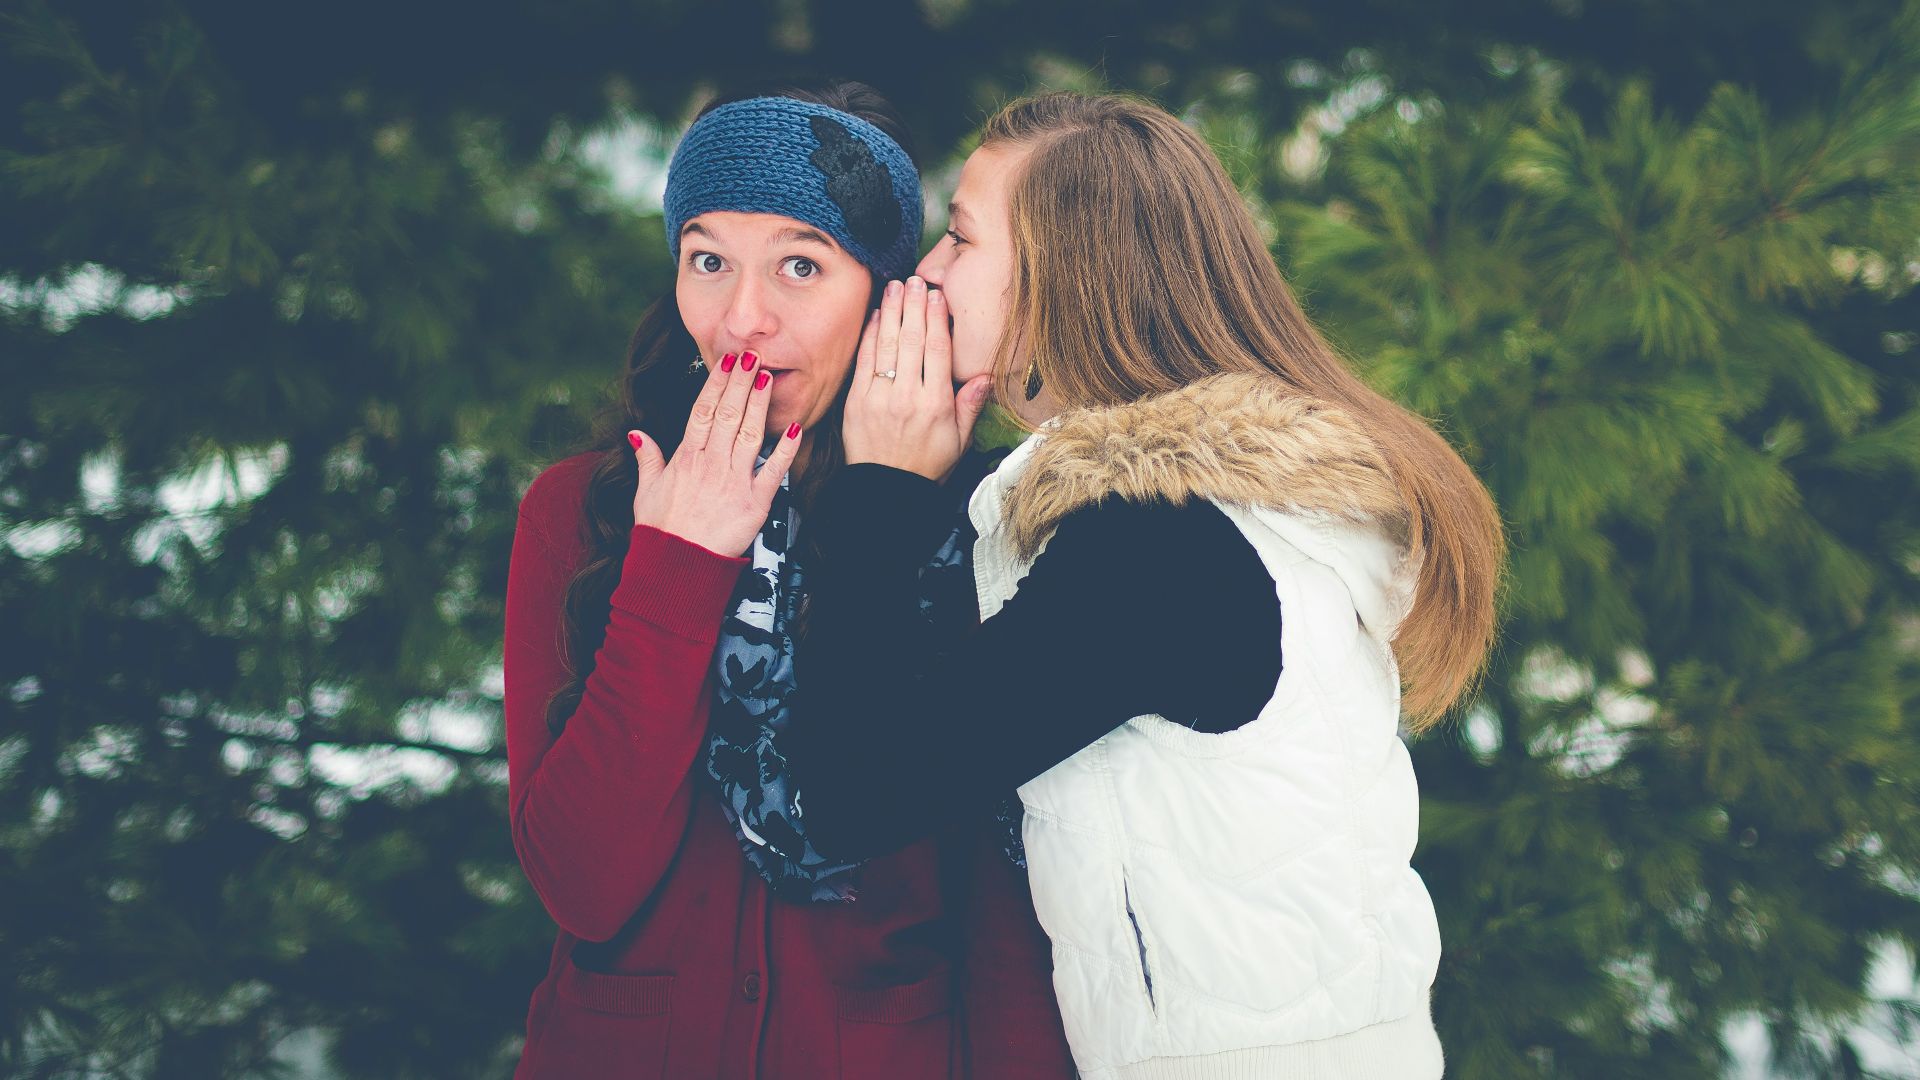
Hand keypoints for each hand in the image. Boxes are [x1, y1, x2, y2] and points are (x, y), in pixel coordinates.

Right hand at [628, 351, 803, 557]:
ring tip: (768, 377)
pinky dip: (785, 450)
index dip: (716, 385)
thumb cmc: (661, 531)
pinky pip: (773, 472)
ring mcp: (733, 482)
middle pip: (727, 414)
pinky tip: (795, 428)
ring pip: (748, 434)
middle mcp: (710, 465)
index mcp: (685, 458)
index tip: (726, 363)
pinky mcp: (755, 504)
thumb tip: (637, 434)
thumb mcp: (645, 492)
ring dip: (759, 404)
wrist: (676, 567)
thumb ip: (647, 459)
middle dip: (740, 383)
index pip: (702, 412)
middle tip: (751, 356)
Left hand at [843, 277, 991, 481]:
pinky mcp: (857, 401)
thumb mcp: (959, 441)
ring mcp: (880, 397)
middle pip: (912, 340)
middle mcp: (908, 396)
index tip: (938, 295)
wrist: (887, 491)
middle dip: (914, 305)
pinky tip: (877, 314)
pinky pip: (865, 360)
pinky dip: (871, 335)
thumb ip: (970, 406)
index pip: (937, 351)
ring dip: (892, 311)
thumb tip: (986, 376)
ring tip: (896, 285)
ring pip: (888, 345)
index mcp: (936, 404)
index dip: (937, 319)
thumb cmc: (926, 465)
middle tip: (916, 279)